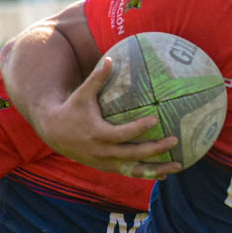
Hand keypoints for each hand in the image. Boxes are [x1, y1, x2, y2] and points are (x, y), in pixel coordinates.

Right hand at [35, 55, 182, 179]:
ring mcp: (106, 163)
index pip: (124, 133)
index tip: (157, 119)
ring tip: (177, 166)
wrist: (54, 133)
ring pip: (135, 170)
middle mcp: (103, 152)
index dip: (140, 127)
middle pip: (134, 154)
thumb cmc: (71, 109)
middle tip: (175, 141)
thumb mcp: (82, 94)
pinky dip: (147, 173)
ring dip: (157, 169)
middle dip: (156, 149)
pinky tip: (164, 173)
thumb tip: (110, 58)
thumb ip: (97, 78)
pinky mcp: (107, 168)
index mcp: (99, 134)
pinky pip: (130, 173)